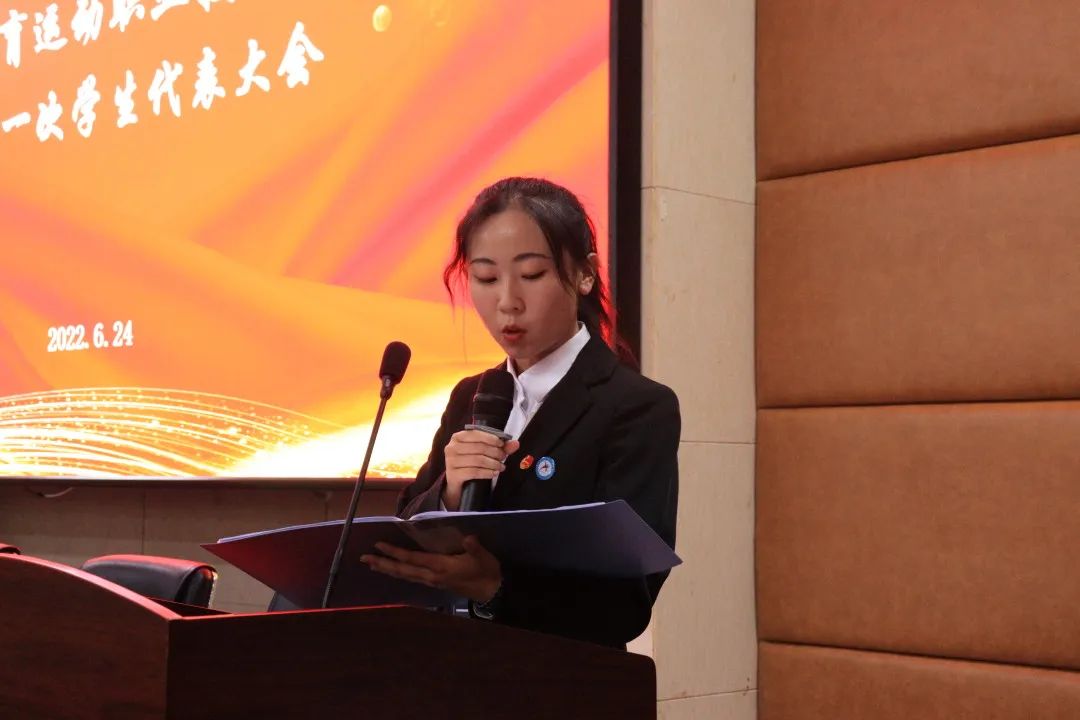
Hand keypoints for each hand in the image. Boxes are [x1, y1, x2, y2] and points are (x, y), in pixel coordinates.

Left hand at [361, 535, 501, 602]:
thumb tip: (469, 539)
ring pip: (405, 576)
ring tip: (372, 564)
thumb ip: (474, 548)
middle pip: (402, 570)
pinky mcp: (435, 583)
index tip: (378, 545)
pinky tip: (394, 571)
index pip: (412, 559)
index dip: (395, 552)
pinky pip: (411, 578)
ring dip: (387, 569)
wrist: (491, 592)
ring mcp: (432, 581)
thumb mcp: (483, 557)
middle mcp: (431, 576)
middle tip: (364, 558)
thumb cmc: (486, 571)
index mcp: (440, 567)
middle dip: (383, 563)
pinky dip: (399, 574)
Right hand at [442, 430, 519, 510]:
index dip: (491, 439)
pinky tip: (494, 474)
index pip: (476, 434)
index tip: (502, 444)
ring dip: (493, 464)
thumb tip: (516, 443)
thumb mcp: (483, 453)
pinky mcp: (453, 475)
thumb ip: (499, 447)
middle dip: (495, 452)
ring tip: (501, 467)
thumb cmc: (470, 464)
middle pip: (479, 448)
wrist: (457, 485)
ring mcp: (450, 461)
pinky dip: (487, 473)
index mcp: (458, 437)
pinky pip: (474, 472)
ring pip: (478, 460)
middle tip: (503, 457)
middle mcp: (451, 447)